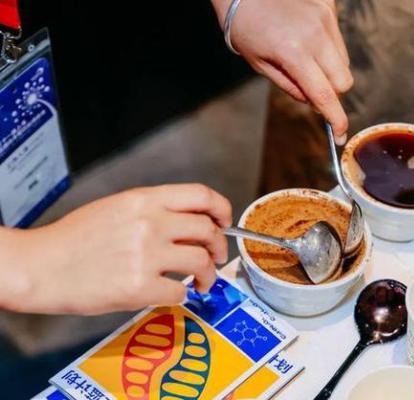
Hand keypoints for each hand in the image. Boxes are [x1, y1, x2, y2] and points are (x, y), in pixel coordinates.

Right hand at [0, 184, 231, 314]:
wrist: (39, 266)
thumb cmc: (74, 239)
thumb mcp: (117, 208)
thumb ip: (154, 211)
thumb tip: (189, 223)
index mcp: (145, 200)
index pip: (201, 195)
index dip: (222, 209)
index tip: (225, 222)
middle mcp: (151, 223)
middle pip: (208, 230)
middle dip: (220, 246)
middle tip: (216, 257)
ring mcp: (146, 255)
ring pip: (201, 262)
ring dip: (208, 275)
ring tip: (201, 281)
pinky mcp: (138, 287)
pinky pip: (180, 291)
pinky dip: (182, 295)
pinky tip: (173, 293)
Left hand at [212, 0, 352, 143]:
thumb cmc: (245, 27)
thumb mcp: (260, 65)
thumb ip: (290, 87)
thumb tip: (315, 103)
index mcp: (293, 53)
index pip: (324, 95)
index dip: (335, 119)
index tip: (340, 135)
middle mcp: (315, 34)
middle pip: (343, 80)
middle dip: (332, 92)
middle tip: (312, 89)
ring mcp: (325, 17)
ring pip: (344, 60)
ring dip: (331, 69)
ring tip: (304, 57)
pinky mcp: (329, 5)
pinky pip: (338, 37)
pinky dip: (328, 47)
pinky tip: (306, 36)